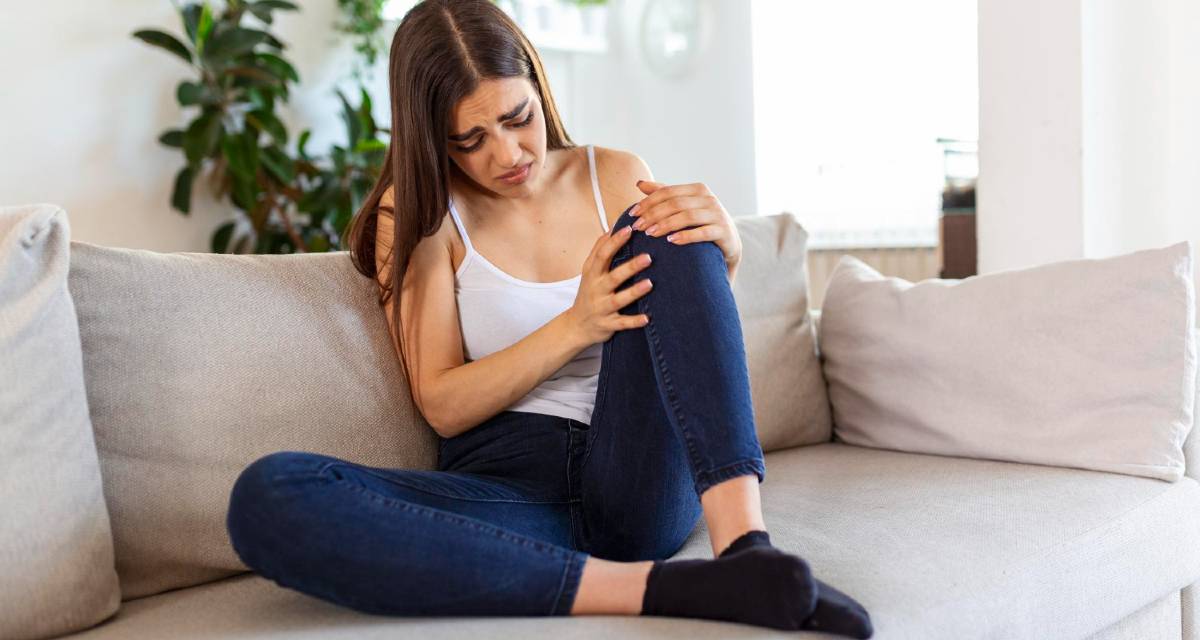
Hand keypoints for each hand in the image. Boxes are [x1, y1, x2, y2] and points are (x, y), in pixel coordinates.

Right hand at [563, 225, 654, 346]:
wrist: (576, 325)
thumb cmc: (588, 294)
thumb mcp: (589, 271)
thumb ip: (598, 250)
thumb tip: (611, 229)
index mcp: (592, 274)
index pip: (602, 255)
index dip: (615, 241)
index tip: (630, 229)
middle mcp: (596, 290)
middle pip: (613, 276)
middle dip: (630, 267)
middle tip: (648, 257)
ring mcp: (602, 308)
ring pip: (618, 300)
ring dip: (634, 292)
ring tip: (650, 284)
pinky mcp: (608, 324)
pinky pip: (622, 323)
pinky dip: (633, 321)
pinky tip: (647, 318)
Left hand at [629, 180, 742, 283]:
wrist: (729, 245)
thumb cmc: (701, 224)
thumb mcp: (683, 208)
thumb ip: (664, 195)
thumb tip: (639, 183)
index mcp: (698, 189)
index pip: (668, 192)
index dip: (648, 202)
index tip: (632, 214)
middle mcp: (709, 198)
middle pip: (675, 203)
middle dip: (653, 214)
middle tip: (638, 227)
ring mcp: (718, 214)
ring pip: (688, 216)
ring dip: (666, 225)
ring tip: (650, 234)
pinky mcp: (724, 232)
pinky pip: (703, 233)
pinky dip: (686, 236)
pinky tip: (671, 241)